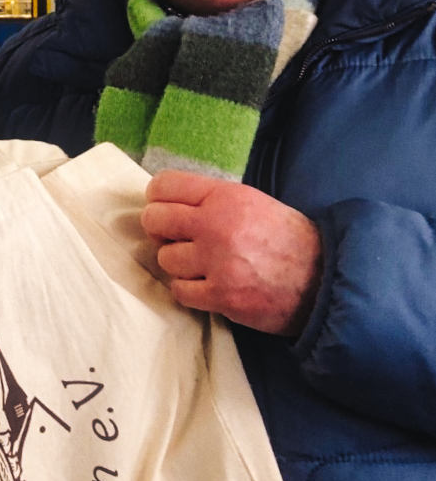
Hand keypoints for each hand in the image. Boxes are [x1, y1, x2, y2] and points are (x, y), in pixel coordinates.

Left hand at [141, 171, 322, 335]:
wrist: (325, 280)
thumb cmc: (287, 239)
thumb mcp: (251, 202)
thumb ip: (210, 200)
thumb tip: (166, 204)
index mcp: (225, 196)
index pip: (164, 185)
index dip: (157, 198)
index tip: (165, 210)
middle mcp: (217, 225)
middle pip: (154, 220)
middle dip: (159, 231)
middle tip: (175, 239)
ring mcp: (217, 262)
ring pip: (164, 258)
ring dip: (178, 264)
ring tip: (200, 265)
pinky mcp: (221, 295)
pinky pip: (179, 290)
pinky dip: (188, 290)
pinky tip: (206, 286)